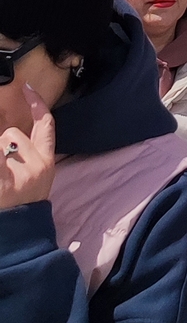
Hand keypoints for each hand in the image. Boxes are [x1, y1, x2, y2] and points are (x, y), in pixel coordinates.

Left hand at [0, 87, 55, 210]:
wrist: (20, 234)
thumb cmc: (24, 203)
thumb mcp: (38, 178)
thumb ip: (28, 154)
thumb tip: (8, 133)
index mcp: (47, 162)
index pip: (46, 125)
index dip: (37, 104)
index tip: (26, 88)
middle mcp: (37, 165)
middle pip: (12, 133)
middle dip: (1, 144)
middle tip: (3, 167)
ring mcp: (19, 175)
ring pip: (0, 142)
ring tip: (1, 175)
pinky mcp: (3, 182)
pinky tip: (0, 166)